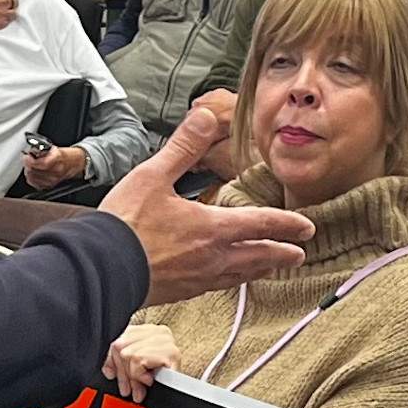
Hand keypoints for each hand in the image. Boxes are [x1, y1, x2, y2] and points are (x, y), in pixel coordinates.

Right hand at [0, 0, 22, 50]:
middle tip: (0, 4)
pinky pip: (8, 21)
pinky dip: (4, 20)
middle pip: (14, 1)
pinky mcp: (0, 23)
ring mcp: (2, 13)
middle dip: (8, 2)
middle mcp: (2, 1)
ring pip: (13, 12)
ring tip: (0, 12)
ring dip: (8, 12)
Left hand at [21, 141, 91, 189]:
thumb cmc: (65, 155)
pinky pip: (34, 184)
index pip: (41, 163)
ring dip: (28, 170)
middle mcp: (56, 172)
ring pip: (32, 178)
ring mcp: (53, 181)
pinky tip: (33, 172)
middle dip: (27, 164)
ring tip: (31, 165)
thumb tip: (30, 152)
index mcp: (58, 159)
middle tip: (27, 158)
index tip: (26, 156)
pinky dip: (31, 177)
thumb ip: (41, 150)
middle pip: (34, 171)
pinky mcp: (49, 186)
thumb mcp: (54, 148)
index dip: (30, 160)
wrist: (75, 163)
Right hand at [102, 105, 309, 297]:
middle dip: (282, 253)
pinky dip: (232, 280)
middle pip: (258, 256)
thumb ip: (184, 146)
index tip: (307, 228)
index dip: (287, 224)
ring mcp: (198, 278)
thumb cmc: (125, 225)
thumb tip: (206, 116)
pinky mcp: (182, 291)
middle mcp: (212, 257)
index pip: (260, 224)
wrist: (100, 269)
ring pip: (240, 275)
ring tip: (272, 268)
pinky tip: (227, 278)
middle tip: (300, 253)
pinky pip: (217, 286)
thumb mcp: (153, 175)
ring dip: (261, 269)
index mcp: (211, 228)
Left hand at [104, 322, 181, 399]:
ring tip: (142, 385)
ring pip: (127, 354)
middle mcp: (159, 332)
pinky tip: (150, 380)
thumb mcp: (140, 369)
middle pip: (120, 345)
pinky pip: (138, 362)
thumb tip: (109, 371)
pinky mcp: (168, 353)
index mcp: (152, 330)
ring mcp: (165, 341)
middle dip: (121, 371)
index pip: (121, 338)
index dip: (113, 359)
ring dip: (132, 376)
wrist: (187, 394)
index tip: (112, 374)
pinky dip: (139, 376)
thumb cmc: (167, 382)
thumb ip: (123, 365)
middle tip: (127, 389)